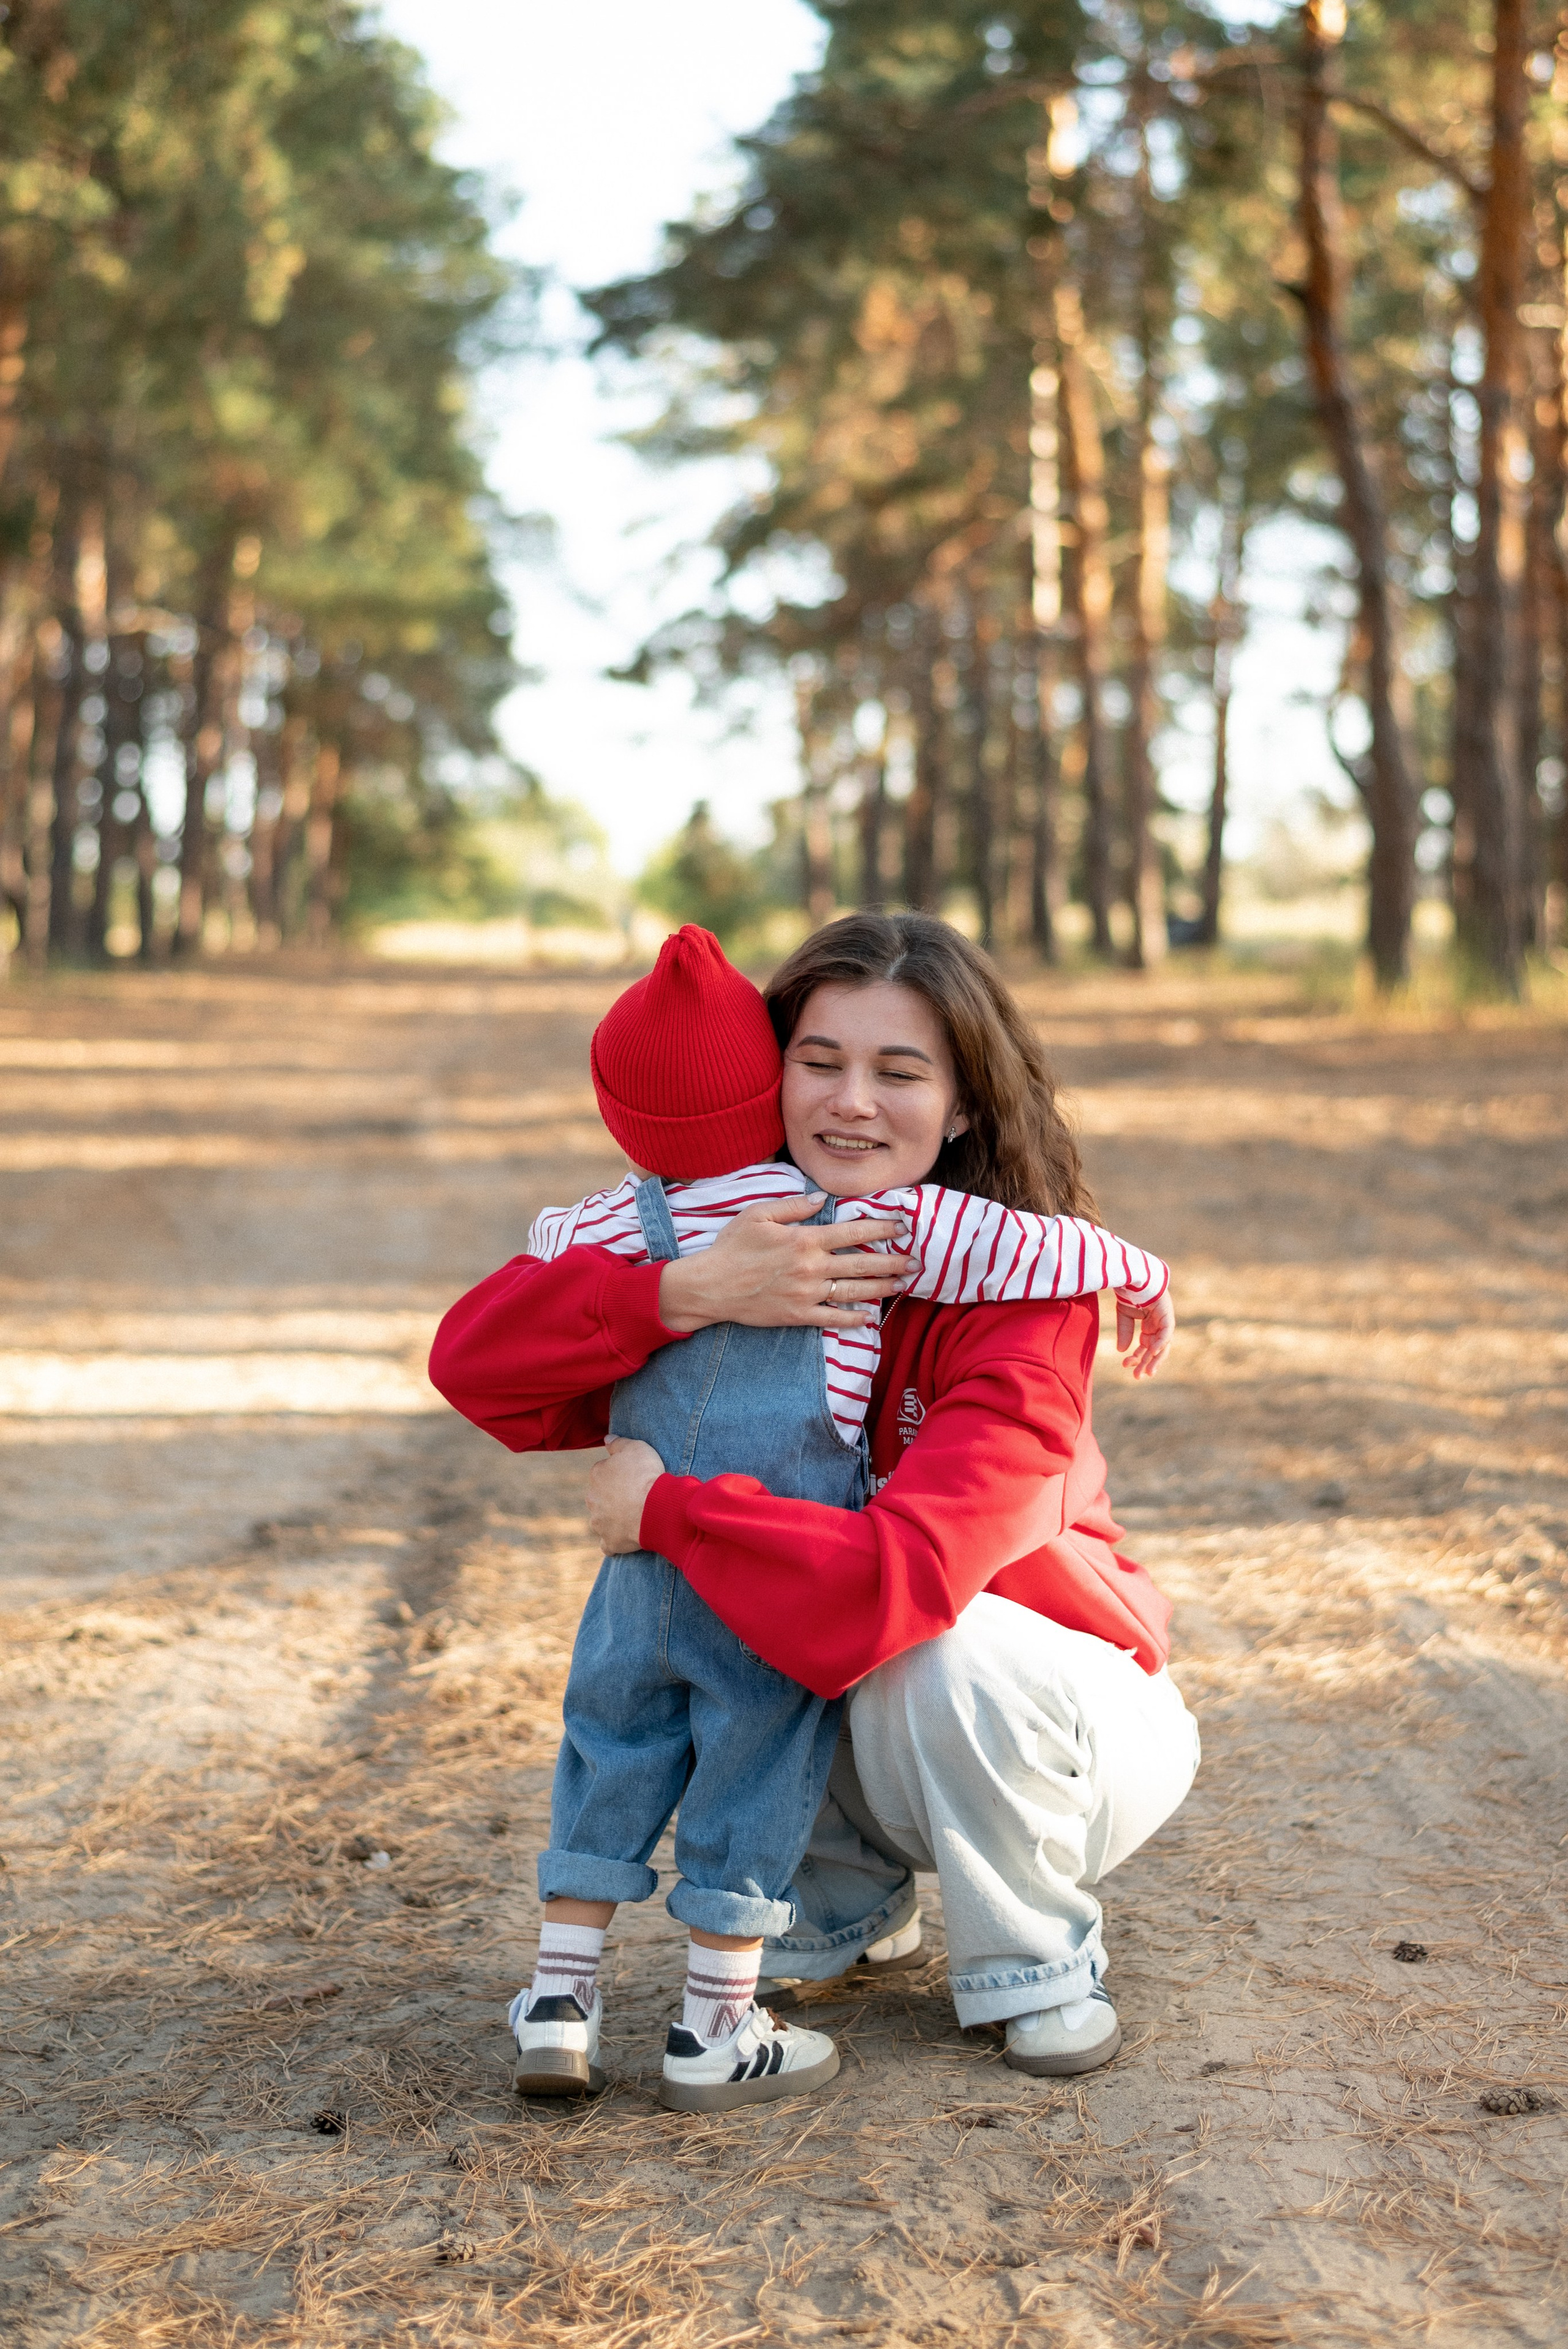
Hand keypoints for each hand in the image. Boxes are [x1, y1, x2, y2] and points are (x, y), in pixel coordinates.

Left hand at [587, 1436, 666, 1554]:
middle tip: (635, 1496)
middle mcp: (592, 1499)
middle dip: (613, 1496)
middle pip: (600, 1496)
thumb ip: (618, 1443)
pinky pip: (608, 1544)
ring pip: (602, 1519)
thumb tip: (606, 1439)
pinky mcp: (609, 1541)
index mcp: (596, 1475)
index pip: (603, 1471)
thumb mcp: (635, 1447)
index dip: (619, 1473)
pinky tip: (624, 1538)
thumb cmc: (645, 1475)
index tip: (633, 1476)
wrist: (653, 1507)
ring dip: (613, 1518)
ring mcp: (599, 1522)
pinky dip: (614, 1542)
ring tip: (634, 1516)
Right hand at [657, 1192, 914, 1334]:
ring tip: (902, 1284)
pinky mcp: (798, 1316)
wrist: (710, 1287)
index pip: (853, 1232)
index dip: (881, 1228)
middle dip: (892, 1261)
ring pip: (854, 1292)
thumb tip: (821, 1197)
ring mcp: (807, 1294)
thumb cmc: (731, 1248)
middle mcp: (811, 1267)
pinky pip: (833, 1318)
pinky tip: (871, 1317)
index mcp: (804, 1239)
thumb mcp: (757, 1215)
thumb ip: (792, 1206)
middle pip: (862, 1264)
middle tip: (915, 1259)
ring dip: (882, 1288)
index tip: (901, 1226)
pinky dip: (854, 1319)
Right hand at [1116, 1290, 1174, 1378]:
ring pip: (1162, 1345)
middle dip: (1147, 1363)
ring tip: (1147, 1372)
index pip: (1145, 1346)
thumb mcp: (1125, 1315)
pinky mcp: (1167, 1315)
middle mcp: (1158, 1325)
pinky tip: (1152, 1352)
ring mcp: (1164, 1320)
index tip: (1125, 1365)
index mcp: (1149, 1325)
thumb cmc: (1130, 1290)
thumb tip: (1122, 1351)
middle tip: (1138, 1377)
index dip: (1136, 1357)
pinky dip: (1160, 1342)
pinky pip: (1166, 1332)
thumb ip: (1125, 1332)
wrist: (1133, 1272)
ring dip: (1155, 1358)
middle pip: (1155, 1349)